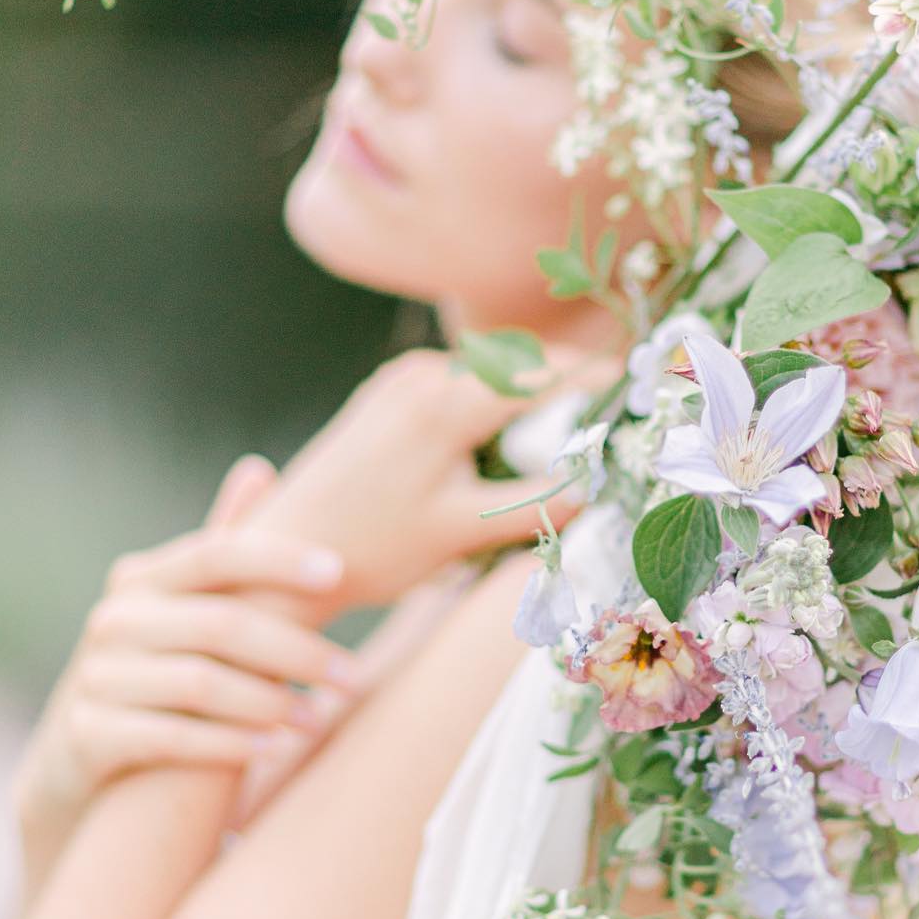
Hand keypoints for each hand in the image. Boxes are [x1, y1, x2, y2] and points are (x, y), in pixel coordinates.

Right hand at [12, 454, 362, 851]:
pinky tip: (272, 749)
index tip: (340, 572)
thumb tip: (258, 467)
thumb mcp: (182, 604)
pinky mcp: (89, 734)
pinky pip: (171, 738)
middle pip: (220, 625)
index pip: (217, 555)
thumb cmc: (159, 663)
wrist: (83, 751)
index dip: (279, 559)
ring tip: (318, 719)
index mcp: (142, 579)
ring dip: (269, 702)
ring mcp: (96, 676)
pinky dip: (228, 744)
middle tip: (352, 677)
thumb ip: (221, 546)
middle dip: (296, 651)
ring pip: (200, 684)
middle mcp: (113, 620)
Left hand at [240, 340, 621, 614]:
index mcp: (443, 402)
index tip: (639, 384)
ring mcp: (398, 381)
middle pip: (518, 362)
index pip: (539, 373)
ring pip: (488, 370)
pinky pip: (458, 381)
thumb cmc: (369, 548)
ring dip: (533, 388)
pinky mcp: (385, 395)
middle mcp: (421, 376)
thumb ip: (533, 504)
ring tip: (577, 421)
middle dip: (570, 378)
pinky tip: (515, 431)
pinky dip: (496, 397)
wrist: (279, 557)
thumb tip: (597, 489)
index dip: (595, 378)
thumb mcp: (461, 532)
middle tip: (619, 405)